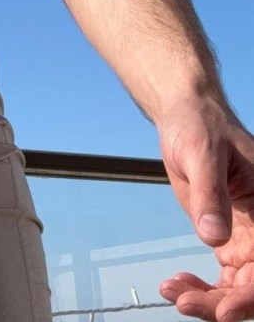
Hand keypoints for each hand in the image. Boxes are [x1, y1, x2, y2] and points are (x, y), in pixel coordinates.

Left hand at [158, 105, 253, 320]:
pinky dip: (201, 288)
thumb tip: (212, 237)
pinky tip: (176, 284)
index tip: (225, 310)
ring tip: (173, 292)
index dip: (252, 295)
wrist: (186, 116)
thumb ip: (210, 194)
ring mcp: (248, 239)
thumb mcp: (203, 153)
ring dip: (209, 300)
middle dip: (224, 304)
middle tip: (185, 302)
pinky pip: (222, 279)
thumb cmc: (200, 125)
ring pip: (238, 289)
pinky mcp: (229, 241)